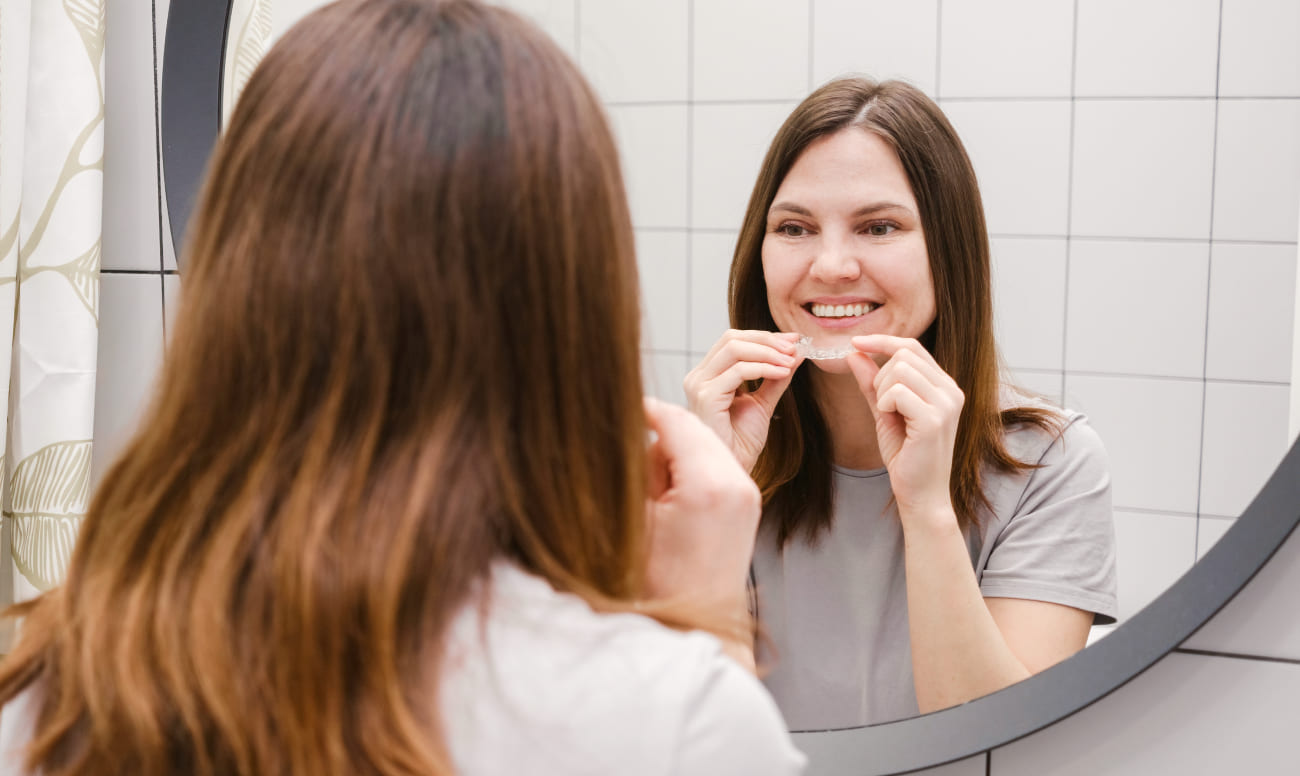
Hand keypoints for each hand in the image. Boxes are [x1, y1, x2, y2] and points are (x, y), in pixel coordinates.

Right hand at [643, 398, 761, 607]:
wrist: (698, 624)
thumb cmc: (659, 583)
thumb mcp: (636, 517)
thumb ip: (635, 467)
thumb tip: (633, 434)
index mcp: (706, 485)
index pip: (676, 420)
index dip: (646, 409)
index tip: (624, 407)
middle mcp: (736, 483)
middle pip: (696, 428)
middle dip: (664, 431)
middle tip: (633, 450)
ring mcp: (747, 492)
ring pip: (708, 443)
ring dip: (679, 449)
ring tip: (655, 486)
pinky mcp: (748, 503)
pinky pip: (719, 463)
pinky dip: (695, 465)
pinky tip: (672, 493)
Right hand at [683, 330, 800, 471]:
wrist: (735, 468)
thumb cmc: (742, 441)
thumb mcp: (764, 401)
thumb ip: (776, 376)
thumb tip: (796, 351)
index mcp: (707, 375)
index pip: (733, 340)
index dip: (764, 337)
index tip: (793, 341)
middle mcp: (698, 377)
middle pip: (731, 338)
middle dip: (767, 340)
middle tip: (794, 348)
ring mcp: (698, 386)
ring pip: (734, 349)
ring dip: (768, 352)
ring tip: (791, 361)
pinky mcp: (705, 397)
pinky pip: (738, 371)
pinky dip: (764, 368)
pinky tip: (783, 373)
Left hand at [846, 335, 962, 520]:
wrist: (920, 494)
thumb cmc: (906, 455)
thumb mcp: (885, 412)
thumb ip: (872, 383)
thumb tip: (855, 353)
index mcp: (944, 386)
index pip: (912, 346)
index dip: (882, 341)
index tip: (856, 341)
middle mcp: (951, 390)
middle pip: (904, 354)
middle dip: (880, 376)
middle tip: (883, 406)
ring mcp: (946, 403)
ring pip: (899, 369)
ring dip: (882, 391)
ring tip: (890, 415)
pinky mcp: (934, 419)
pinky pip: (897, 392)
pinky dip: (885, 404)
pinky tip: (892, 421)